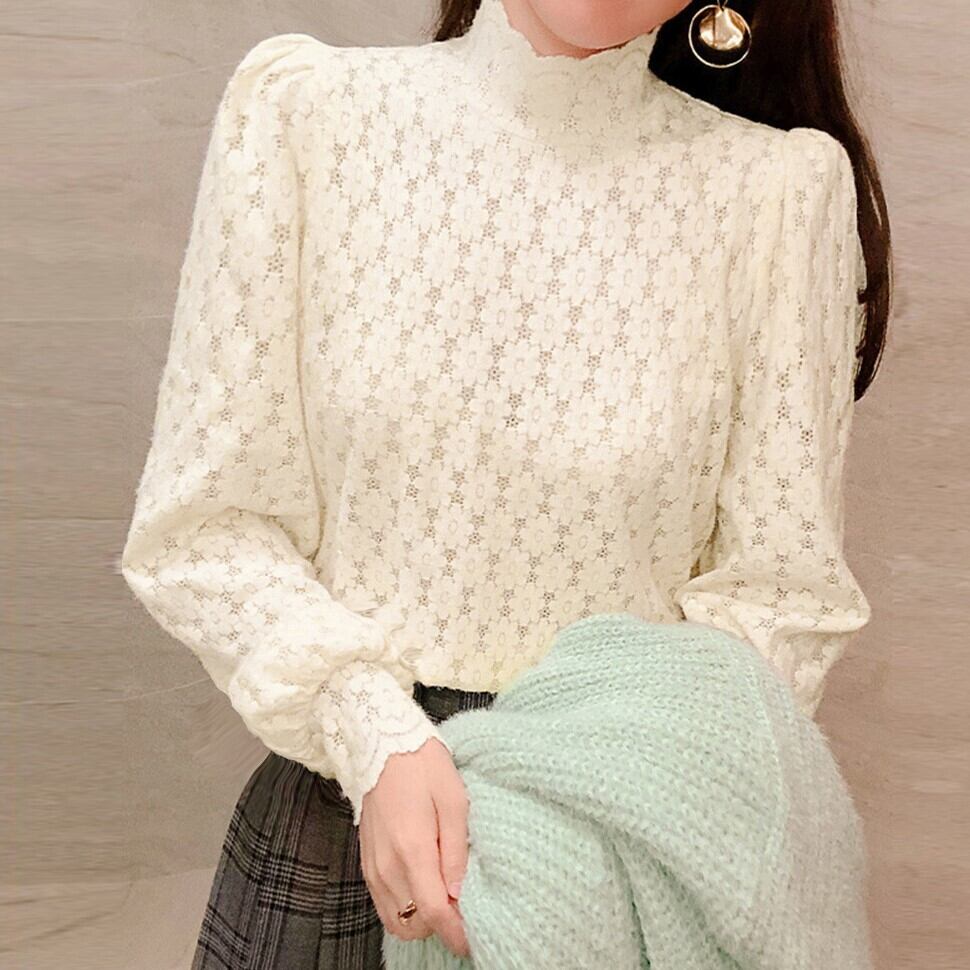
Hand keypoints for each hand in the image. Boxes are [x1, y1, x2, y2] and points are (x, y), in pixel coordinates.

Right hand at [359, 736, 471, 958]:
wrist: (381, 745)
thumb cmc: (423, 766)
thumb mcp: (454, 799)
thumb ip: (457, 850)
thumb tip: (460, 894)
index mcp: (412, 848)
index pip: (434, 911)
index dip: (456, 933)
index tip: (474, 937)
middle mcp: (387, 866)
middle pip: (415, 925)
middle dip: (441, 926)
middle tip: (463, 909)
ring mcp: (373, 868)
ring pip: (397, 921)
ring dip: (422, 920)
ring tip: (445, 897)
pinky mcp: (366, 864)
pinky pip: (385, 905)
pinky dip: (405, 909)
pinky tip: (424, 887)